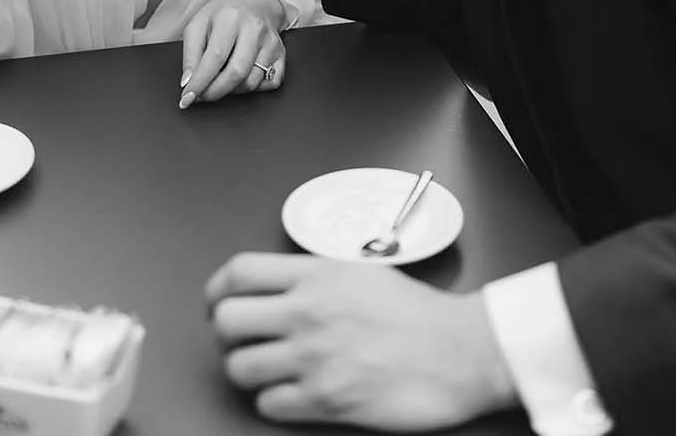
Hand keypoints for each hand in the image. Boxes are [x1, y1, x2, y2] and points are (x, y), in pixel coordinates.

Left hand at [179, 0, 286, 108]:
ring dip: (232, 90)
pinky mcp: (282, 53)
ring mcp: (271, 42)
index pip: (215, 58)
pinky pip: (270, 83)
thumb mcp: (198, 24)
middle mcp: (254, 29)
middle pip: (236, 73)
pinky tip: (243, 77)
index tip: (187, 98)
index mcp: (230, 18)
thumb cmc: (224, 12)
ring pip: (252, 82)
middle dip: (215, 92)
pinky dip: (255, 88)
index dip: (200, 83)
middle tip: (202, 95)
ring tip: (221, 80)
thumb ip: (190, 54)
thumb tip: (189, 83)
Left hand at [206, 253, 516, 428]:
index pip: (239, 272)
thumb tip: (281, 289)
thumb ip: (316, 277)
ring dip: (248, 371)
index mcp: (316, 274)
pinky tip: (293, 395)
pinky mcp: (325, 401)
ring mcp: (313, 358)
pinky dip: (274, 403)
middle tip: (243, 341)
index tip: (217, 302)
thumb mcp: (362, 270)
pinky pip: (268, 405)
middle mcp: (307, 312)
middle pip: (227, 321)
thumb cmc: (418, 312)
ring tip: (268, 370)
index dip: (217, 290)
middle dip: (226, 335)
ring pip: (240, 368)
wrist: (458, 352)